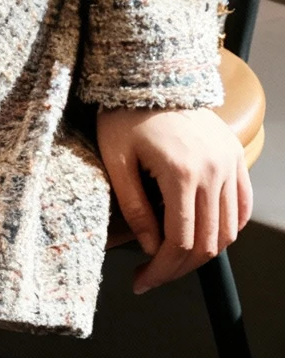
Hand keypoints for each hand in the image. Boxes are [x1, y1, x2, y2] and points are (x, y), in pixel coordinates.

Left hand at [96, 105, 251, 293]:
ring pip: (230, 230)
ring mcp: (230, 164)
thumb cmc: (125, 115)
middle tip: (153, 276)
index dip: (161, 270)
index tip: (141, 282)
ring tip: (174, 259)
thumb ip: (134, 208)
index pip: (180, 242)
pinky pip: (242, 206)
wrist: (152, 75)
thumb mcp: (116, 162)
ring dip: (205, 253)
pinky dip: (228, 228)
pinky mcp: (235, 157)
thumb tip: (152, 248)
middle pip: (208, 243)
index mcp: (182, 174)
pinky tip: (204, 238)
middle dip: (179, 269)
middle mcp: (214, 171)